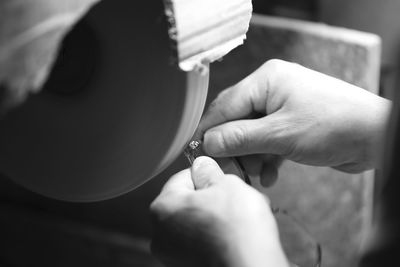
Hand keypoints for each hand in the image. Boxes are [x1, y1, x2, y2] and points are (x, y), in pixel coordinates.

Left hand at [150, 156, 288, 266]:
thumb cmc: (236, 229)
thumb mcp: (226, 184)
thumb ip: (208, 171)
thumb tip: (202, 166)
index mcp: (162, 208)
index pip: (181, 178)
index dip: (204, 174)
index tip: (219, 177)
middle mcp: (160, 234)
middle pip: (187, 202)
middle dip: (211, 197)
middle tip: (233, 197)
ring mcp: (173, 254)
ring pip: (196, 222)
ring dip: (215, 216)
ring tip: (238, 218)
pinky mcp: (188, 266)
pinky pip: (201, 242)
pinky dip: (215, 237)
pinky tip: (234, 235)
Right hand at [196, 59, 390, 173]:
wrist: (376, 136)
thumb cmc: (333, 125)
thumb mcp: (280, 134)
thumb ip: (240, 138)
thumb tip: (207, 142)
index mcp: (266, 80)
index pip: (226, 105)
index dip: (209, 130)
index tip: (196, 152)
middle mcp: (272, 90)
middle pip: (237, 121)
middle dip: (233, 148)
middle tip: (229, 171)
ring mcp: (283, 107)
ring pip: (252, 134)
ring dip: (251, 157)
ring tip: (255, 176)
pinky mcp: (292, 124)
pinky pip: (269, 141)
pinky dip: (267, 158)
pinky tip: (270, 175)